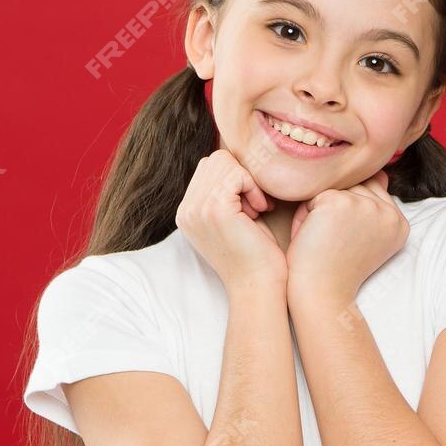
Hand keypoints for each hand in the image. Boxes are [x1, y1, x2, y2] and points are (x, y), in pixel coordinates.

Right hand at [175, 149, 286, 290]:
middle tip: (255, 206)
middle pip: (214, 160)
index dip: (234, 179)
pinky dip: (253, 187)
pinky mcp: (214, 208)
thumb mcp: (232, 220)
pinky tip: (260, 210)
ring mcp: (196, 208)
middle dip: (240, 177)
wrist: (257, 285)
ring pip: (224, 162)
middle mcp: (185, 210)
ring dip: (247, 181)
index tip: (251, 206)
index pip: (208, 168)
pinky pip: (236, 174)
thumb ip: (224, 194)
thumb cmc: (254, 255)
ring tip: (256, 209)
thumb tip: (231, 162)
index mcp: (187, 212)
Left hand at [286, 170, 405, 306]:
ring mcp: (366, 205)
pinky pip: (314, 195)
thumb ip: (375, 204)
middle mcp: (388, 213)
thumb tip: (381, 173)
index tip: (347, 244)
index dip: (351, 215)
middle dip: (337, 210)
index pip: (372, 193)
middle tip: (334, 243)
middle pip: (355, 187)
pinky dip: (305, 215)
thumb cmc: (337, 268)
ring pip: (336, 188)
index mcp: (399, 223)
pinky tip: (313, 237)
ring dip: (321, 211)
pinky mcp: (339, 202)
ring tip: (324, 240)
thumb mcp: (365, 236)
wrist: (322, 294)